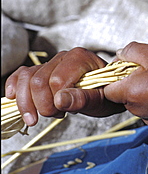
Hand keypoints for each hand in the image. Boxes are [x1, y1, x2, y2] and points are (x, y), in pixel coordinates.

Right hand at [5, 47, 125, 125]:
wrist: (109, 89)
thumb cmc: (107, 93)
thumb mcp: (102, 100)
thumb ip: (84, 98)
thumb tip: (59, 100)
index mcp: (80, 58)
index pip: (56, 81)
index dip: (55, 102)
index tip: (63, 113)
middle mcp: (64, 56)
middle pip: (38, 80)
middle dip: (41, 104)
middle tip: (55, 116)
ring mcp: (52, 62)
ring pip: (26, 77)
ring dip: (26, 101)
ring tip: (37, 117)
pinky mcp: (43, 70)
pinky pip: (22, 74)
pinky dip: (14, 86)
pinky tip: (11, 98)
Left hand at [104, 42, 147, 130]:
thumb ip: (131, 51)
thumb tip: (119, 54)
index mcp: (131, 93)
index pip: (107, 88)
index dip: (114, 75)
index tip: (128, 64)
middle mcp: (137, 110)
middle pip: (123, 94)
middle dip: (131, 80)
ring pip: (137, 101)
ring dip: (144, 88)